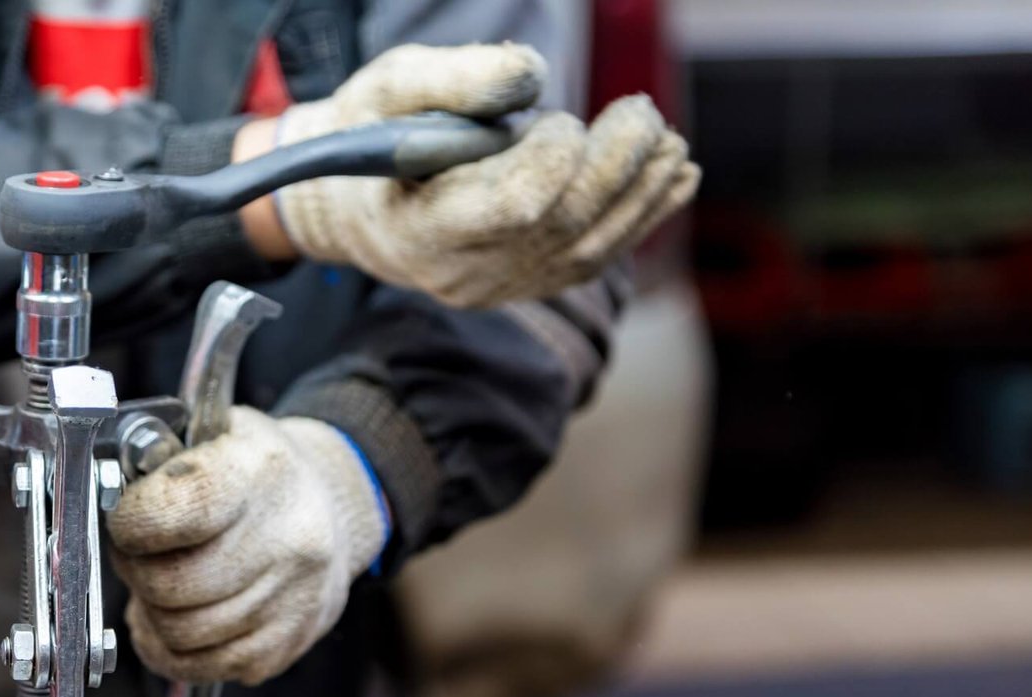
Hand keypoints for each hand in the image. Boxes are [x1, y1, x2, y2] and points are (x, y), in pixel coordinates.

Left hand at [106, 408, 385, 684]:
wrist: (331, 508)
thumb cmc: (255, 473)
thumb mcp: (213, 434)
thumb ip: (156, 459)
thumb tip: (108, 502)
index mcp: (259, 470)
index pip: (170, 513)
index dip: (131, 523)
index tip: (127, 520)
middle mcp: (286, 539)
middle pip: (169, 584)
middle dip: (137, 571)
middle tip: (140, 555)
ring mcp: (291, 599)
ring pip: (177, 632)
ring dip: (153, 610)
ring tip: (163, 582)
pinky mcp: (285, 646)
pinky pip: (196, 666)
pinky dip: (170, 648)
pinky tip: (175, 617)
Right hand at [263, 43, 699, 305]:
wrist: (356, 203)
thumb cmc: (371, 135)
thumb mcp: (391, 88)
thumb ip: (454, 78)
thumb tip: (530, 74)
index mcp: (420, 228)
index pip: (513, 209)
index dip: (554, 162)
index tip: (558, 117)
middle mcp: (462, 273)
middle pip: (562, 227)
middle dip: (615, 167)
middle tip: (641, 114)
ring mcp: (498, 287)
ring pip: (590, 250)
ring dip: (643, 193)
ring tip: (670, 143)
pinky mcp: (526, 284)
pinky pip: (595, 259)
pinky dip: (643, 217)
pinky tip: (675, 179)